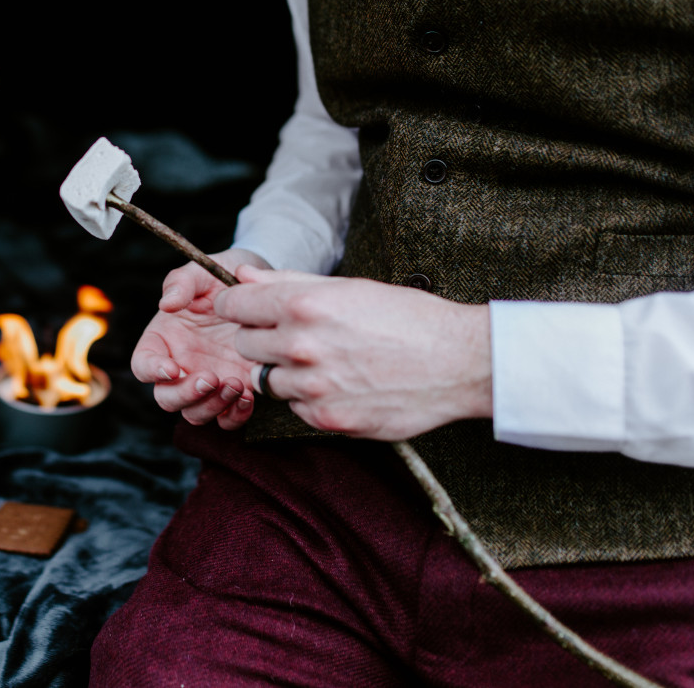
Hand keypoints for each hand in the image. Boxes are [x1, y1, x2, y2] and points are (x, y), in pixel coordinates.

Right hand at [130, 249, 269, 430]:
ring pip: (195, 414)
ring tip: (236, 384)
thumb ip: (181, 282)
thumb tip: (167, 304)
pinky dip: (235, 416)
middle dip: (186, 395)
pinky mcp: (234, 392)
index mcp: (162, 339)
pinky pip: (227, 419)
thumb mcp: (201, 272)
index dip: (152, 370)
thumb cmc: (222, 277)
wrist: (259, 289)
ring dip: (212, 406)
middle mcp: (180, 366)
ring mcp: (207, 382)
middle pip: (167, 398)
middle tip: (211, 378)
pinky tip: (249, 396)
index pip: (142, 364)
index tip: (172, 367)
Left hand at [214, 267, 492, 439]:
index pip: (234, 305)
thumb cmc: (407, 317)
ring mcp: (314, 387)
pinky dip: (309, 399)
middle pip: (244, 345)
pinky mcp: (328, 420)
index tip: (246, 308)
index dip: (237, 305)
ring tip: (324, 362)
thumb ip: (287, 282)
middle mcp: (302, 347)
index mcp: (304, 306)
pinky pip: (295, 409)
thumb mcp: (348, 288)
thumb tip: (242, 274)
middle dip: (261, 339)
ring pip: (267, 381)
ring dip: (285, 372)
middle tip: (294, 336)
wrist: (459, 363)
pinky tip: (341, 385)